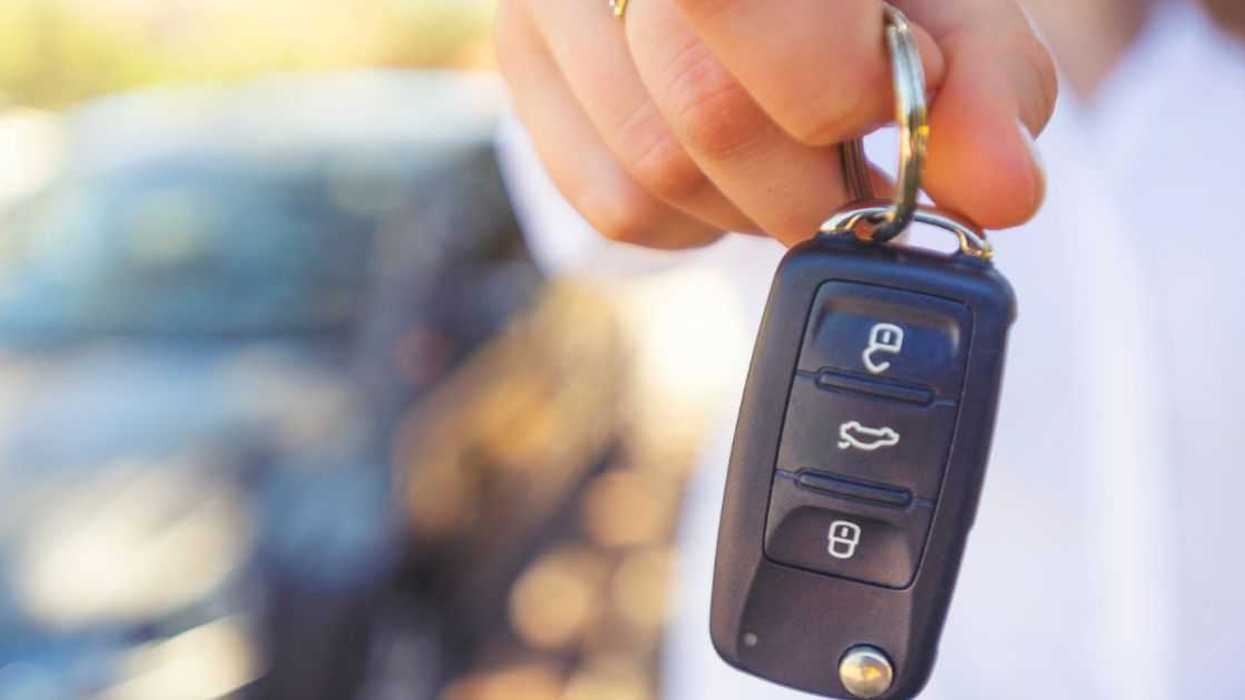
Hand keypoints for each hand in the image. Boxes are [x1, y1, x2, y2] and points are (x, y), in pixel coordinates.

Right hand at [496, 0, 1056, 248]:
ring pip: (655, 176)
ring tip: (802, 163)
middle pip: (704, 117)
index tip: (901, 95)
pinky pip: (612, 206)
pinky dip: (696, 220)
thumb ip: (980, 80)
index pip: (733, 10)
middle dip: (812, 187)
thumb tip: (1002, 196)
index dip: (834, 85)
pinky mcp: (522, 61)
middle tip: (864, 177)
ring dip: (756, 208)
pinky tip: (733, 170)